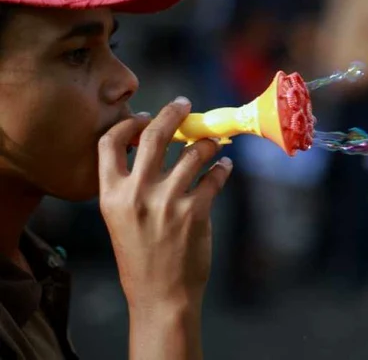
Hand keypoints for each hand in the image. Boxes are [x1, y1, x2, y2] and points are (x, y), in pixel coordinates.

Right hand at [97, 97, 232, 311]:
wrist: (159, 296)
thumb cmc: (140, 259)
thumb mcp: (121, 220)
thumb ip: (131, 186)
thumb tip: (153, 149)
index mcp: (111, 194)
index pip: (109, 142)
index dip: (129, 124)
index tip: (146, 116)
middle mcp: (137, 193)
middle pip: (155, 135)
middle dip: (173, 113)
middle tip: (185, 105)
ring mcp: (167, 201)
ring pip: (194, 152)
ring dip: (208, 143)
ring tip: (213, 144)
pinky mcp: (195, 211)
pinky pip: (214, 176)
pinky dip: (222, 168)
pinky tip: (224, 167)